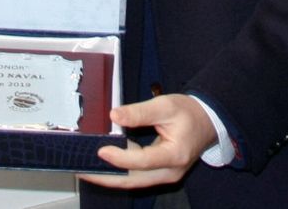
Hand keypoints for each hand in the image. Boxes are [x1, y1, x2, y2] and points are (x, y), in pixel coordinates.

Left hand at [80, 93, 215, 189]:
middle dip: (105, 176)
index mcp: (175, 155)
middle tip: (81, 169)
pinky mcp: (159, 173)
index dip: (121, 157)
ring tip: (85, 168)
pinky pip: (135, 176)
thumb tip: (114, 115)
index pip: (143, 161)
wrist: (207, 121)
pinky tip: (102, 166)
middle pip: (133, 179)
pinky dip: (118, 172)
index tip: (101, 150)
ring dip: (108, 176)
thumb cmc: (189, 113)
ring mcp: (165, 175)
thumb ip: (139, 112)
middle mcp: (170, 171)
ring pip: (132, 181)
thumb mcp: (166, 106)